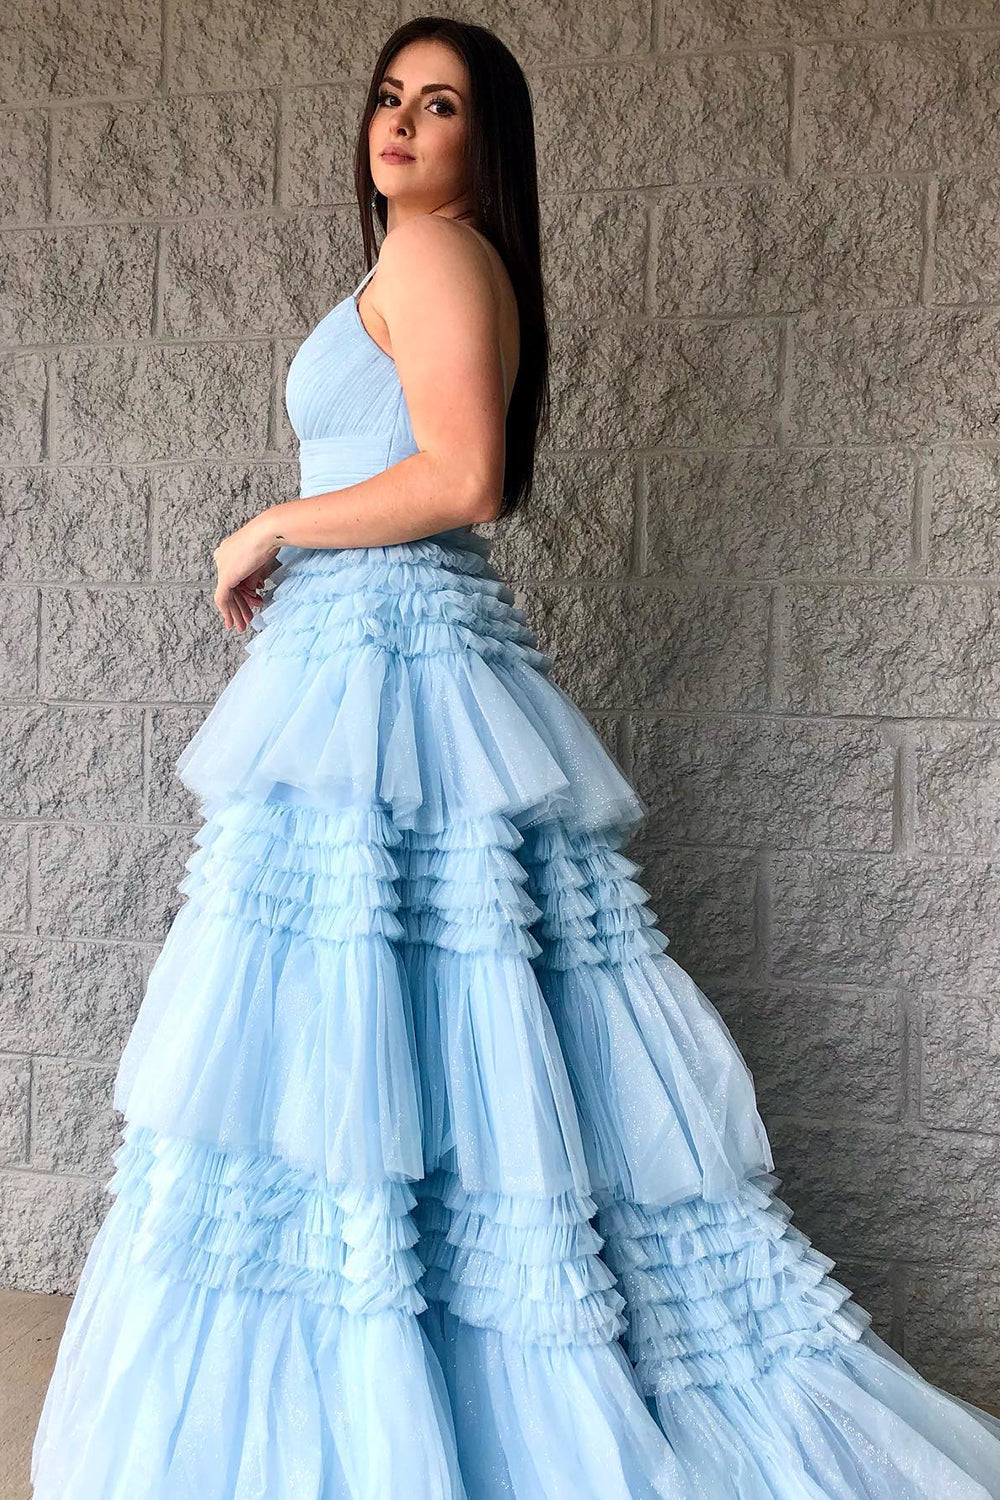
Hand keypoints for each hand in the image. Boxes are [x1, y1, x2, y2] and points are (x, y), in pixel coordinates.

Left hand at [212, 516, 282, 631]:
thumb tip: (252, 590)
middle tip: (245, 620)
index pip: (235, 577)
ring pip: (227, 595)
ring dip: (236, 612)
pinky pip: (223, 598)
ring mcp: (222, 567)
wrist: (268, 531)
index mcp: (228, 550)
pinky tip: (232, 621)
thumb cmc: (270, 538)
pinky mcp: (225, 577)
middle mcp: (222, 558)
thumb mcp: (261, 559)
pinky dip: (228, 612)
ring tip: (243, 625)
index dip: (243, 593)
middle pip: (231, 587)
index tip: (254, 602)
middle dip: (239, 606)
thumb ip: (253, 575)